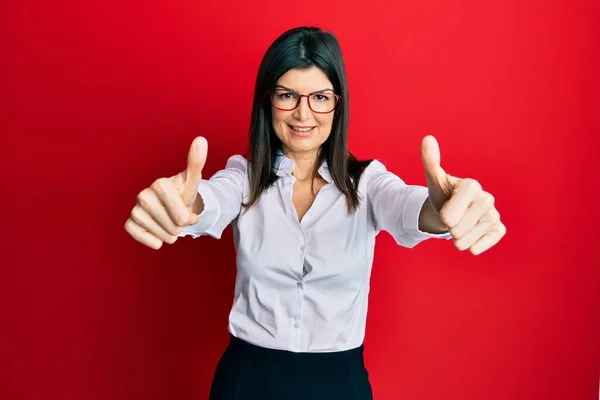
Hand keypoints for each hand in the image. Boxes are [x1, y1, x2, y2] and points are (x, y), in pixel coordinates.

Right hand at [124, 137, 207, 248]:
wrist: (173, 207)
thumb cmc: (183, 194)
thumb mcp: (193, 181)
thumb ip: (196, 162)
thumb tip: (201, 139)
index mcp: (160, 184)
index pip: (180, 214)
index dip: (187, 219)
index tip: (188, 215)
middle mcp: (144, 194)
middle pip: (171, 226)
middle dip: (180, 228)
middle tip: (179, 219)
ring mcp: (135, 209)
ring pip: (159, 233)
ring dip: (170, 235)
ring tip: (171, 224)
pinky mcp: (130, 222)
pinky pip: (140, 236)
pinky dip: (152, 239)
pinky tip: (157, 234)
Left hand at [421, 135, 505, 254]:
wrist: (453, 212)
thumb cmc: (442, 194)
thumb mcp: (433, 180)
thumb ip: (430, 161)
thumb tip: (427, 139)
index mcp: (471, 185)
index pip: (450, 215)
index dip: (444, 216)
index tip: (446, 210)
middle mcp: (487, 198)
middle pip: (456, 229)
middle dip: (449, 228)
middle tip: (452, 218)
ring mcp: (494, 215)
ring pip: (465, 241)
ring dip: (456, 239)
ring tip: (458, 226)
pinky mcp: (498, 229)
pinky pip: (478, 247)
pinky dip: (471, 246)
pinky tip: (471, 236)